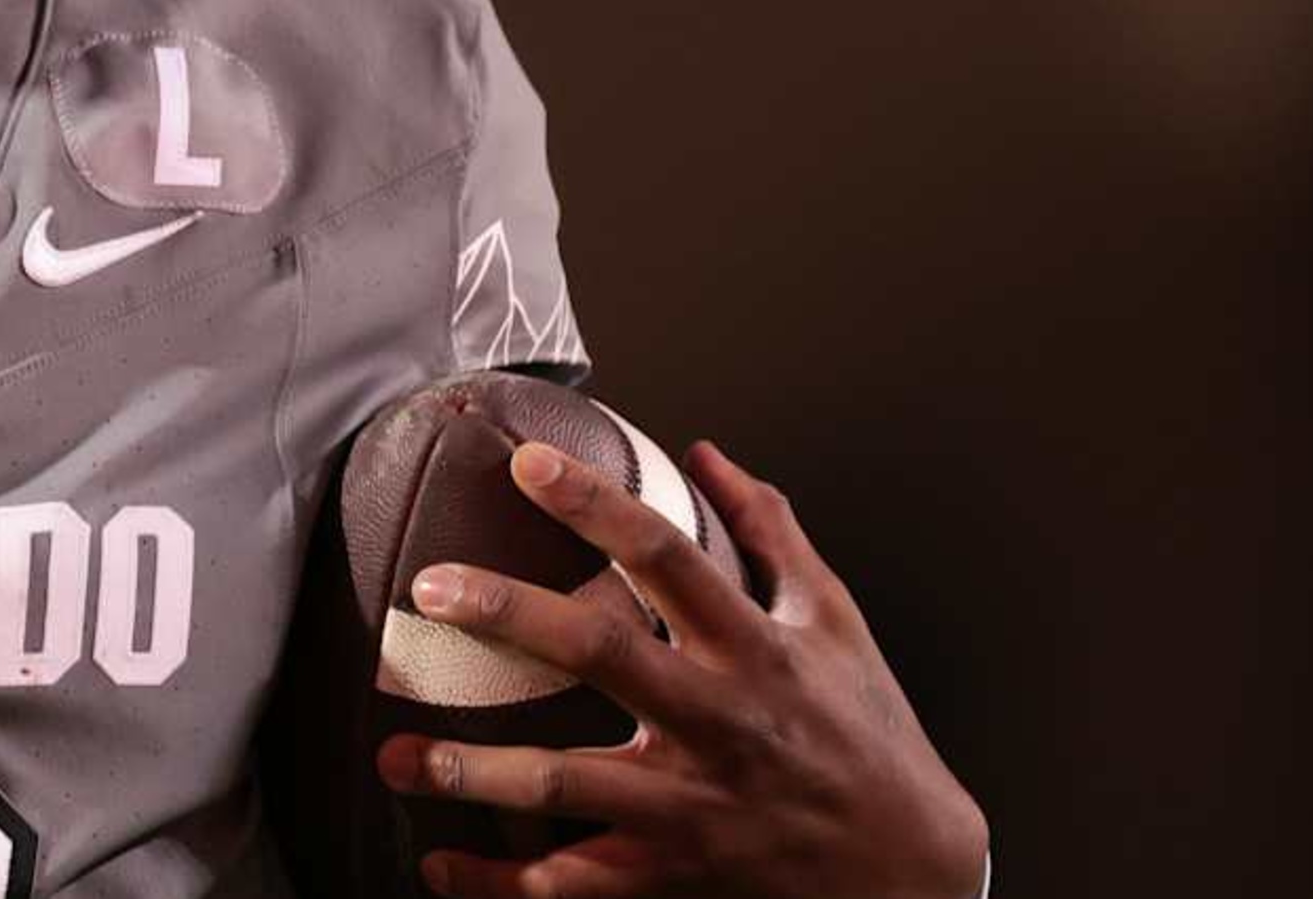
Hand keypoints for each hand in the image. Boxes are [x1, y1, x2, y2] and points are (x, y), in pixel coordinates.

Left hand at [371, 438, 988, 898]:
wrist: (915, 876)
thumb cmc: (869, 738)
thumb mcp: (837, 626)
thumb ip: (772, 537)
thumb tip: (709, 457)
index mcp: (755, 650)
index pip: (669, 556)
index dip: (598, 504)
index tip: (526, 463)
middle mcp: (720, 723)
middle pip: (604, 655)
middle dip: (510, 616)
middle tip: (429, 588)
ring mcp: (693, 808)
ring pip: (570, 786)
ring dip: (476, 774)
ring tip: (397, 757)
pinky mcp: (675, 877)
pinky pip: (573, 886)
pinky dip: (503, 882)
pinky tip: (442, 866)